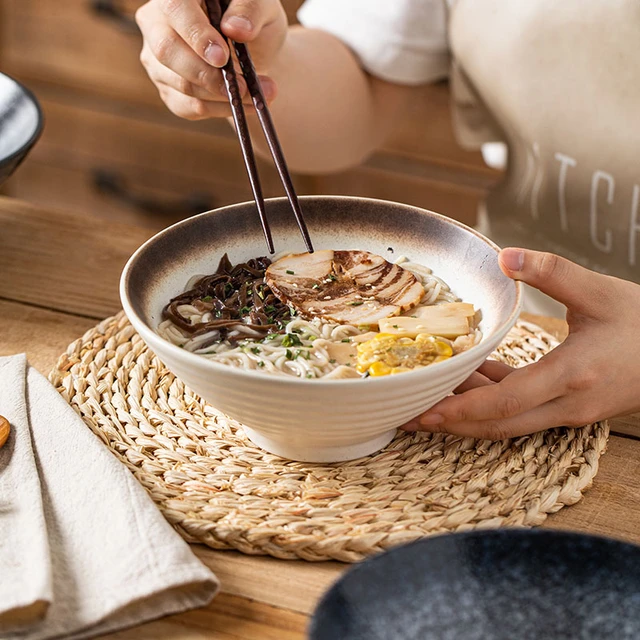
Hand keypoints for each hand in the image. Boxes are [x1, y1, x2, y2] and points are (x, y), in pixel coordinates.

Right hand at [135, 0, 286, 119]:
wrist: (254, 51)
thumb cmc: (252, 20)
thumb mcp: (262, 7)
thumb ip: (250, 10)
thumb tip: (236, 29)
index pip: (175, 9)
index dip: (196, 35)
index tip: (222, 58)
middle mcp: (157, 23)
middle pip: (168, 51)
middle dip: (207, 75)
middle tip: (242, 86)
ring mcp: (157, 59)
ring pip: (181, 84)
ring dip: (221, 96)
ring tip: (254, 95)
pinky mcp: (168, 89)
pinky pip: (188, 106)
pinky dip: (219, 109)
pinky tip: (241, 104)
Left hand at [402, 248, 639, 438]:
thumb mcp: (601, 292)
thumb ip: (552, 272)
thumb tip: (505, 255)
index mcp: (573, 375)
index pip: (507, 401)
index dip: (464, 408)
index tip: (427, 412)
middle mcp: (569, 404)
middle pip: (499, 424)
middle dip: (452, 423)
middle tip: (408, 417)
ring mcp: (570, 412)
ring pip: (508, 422)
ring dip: (468, 413)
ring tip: (428, 401)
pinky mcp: (571, 408)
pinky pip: (522, 410)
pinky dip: (492, 399)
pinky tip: (467, 380)